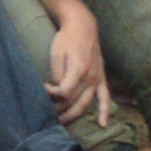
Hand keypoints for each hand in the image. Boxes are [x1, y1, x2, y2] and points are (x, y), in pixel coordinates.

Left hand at [41, 2, 110, 126]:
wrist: (83, 26)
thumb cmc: (66, 38)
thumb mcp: (56, 54)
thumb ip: (58, 74)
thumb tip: (57, 90)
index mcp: (79, 70)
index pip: (63, 92)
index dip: (52, 93)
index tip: (44, 87)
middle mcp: (91, 77)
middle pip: (74, 101)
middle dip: (60, 108)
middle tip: (48, 112)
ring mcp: (97, 79)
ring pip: (86, 103)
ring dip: (74, 114)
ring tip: (62, 121)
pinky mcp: (101, 78)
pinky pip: (105, 98)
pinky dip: (105, 111)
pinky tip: (103, 124)